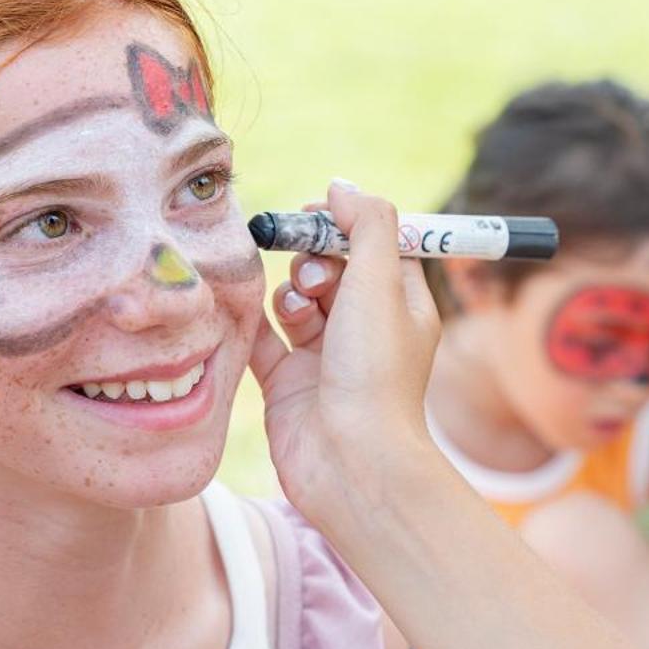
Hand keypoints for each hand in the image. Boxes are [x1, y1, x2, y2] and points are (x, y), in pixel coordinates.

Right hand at [248, 183, 443, 530]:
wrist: (350, 461)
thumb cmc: (376, 374)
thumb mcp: (382, 283)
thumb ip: (367, 225)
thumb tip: (342, 187)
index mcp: (401, 308)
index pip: (378, 247)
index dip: (349, 225)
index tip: (322, 214)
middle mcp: (364, 331)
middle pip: (332, 268)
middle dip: (316, 258)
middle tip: (317, 274)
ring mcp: (323, 357)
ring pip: (295, 298)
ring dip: (290, 291)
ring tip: (299, 309)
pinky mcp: (285, 383)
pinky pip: (262, 336)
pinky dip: (254, 320)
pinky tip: (246, 309)